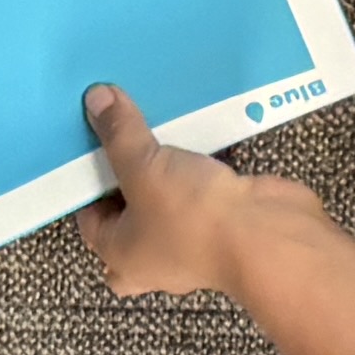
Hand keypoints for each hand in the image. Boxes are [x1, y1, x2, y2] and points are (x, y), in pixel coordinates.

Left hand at [74, 85, 318, 299]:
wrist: (267, 236)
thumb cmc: (192, 216)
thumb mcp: (142, 167)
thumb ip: (119, 133)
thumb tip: (95, 97)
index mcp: (121, 256)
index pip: (90, 219)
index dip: (87, 179)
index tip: (88, 139)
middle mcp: (154, 255)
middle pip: (128, 209)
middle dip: (125, 173)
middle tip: (119, 129)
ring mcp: (192, 239)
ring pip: (166, 197)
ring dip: (162, 167)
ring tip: (150, 121)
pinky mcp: (223, 219)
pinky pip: (199, 188)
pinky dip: (194, 165)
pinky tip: (191, 130)